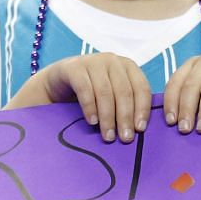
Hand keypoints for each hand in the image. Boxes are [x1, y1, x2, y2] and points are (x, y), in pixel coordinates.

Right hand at [9, 53, 152, 143]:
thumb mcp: (112, 95)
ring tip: (107, 136)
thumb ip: (126, 104)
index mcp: (127, 66)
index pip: (141, 87)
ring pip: (105, 92)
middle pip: (124, 91)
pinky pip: (85, 89)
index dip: (142, 109)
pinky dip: (90, 107)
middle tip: (124, 139)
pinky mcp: (74, 67)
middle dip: (125, 117)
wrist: (58, 83)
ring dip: (108, 117)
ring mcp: (92, 61)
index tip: (140, 130)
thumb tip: (140, 129)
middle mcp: (112, 60)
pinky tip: (92, 122)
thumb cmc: (91, 93)